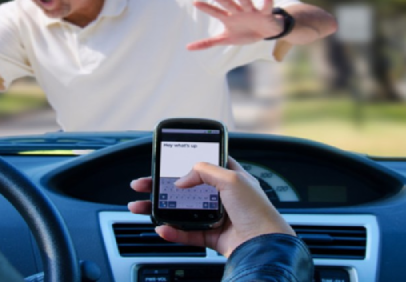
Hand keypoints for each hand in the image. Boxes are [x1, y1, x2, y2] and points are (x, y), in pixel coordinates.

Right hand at [127, 157, 293, 256]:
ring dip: (160, 209)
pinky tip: (161, 228)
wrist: (265, 244)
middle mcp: (223, 197)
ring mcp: (216, 218)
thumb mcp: (232, 178)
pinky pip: (187, 234)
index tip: (163, 163)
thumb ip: (204, 171)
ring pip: (182, 212)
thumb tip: (182, 179)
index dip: (182, 162)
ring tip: (141, 207)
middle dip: (161, 187)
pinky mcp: (212, 237)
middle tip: (143, 185)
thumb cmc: (257, 210)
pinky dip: (172, 232)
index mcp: (231, 178)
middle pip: (185, 189)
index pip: (203, 165)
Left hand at [187, 0, 282, 49]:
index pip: (216, 12)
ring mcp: (251, 11)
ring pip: (245, 3)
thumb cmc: (244, 33)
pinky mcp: (264, 14)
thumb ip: (208, 42)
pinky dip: (267, 3)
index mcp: (229, 17)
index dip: (207, 8)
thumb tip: (188, 47)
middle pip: (228, 4)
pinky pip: (266, 8)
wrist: (265, 32)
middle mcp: (238, 12)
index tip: (195, 3)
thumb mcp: (226, 39)